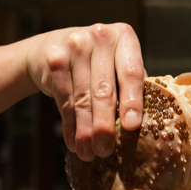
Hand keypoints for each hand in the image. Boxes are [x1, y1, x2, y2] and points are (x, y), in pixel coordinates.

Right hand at [26, 23, 143, 160]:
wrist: (46, 50)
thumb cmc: (92, 63)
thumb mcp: (113, 64)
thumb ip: (128, 85)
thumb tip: (143, 126)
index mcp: (124, 37)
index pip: (131, 72)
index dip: (132, 101)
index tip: (132, 126)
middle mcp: (100, 36)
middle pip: (105, 90)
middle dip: (105, 124)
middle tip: (106, 149)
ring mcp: (75, 46)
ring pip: (83, 99)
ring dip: (85, 131)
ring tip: (88, 153)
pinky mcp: (55, 61)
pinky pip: (65, 101)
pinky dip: (70, 126)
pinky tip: (73, 142)